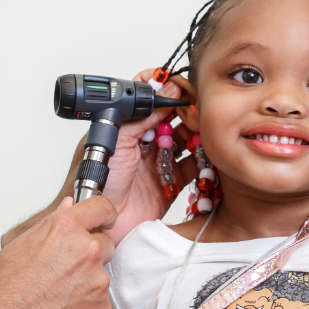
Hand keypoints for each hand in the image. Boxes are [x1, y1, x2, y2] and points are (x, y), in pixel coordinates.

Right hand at [0, 196, 115, 308]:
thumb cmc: (1, 293)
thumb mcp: (19, 246)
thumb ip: (50, 224)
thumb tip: (68, 208)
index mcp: (64, 230)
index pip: (101, 208)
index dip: (102, 214)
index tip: (103, 220)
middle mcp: (86, 252)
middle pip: (104, 244)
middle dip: (89, 254)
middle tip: (62, 270)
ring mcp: (97, 283)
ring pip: (100, 276)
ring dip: (86, 283)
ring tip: (55, 296)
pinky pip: (100, 303)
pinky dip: (86, 307)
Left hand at [67, 69, 197, 242]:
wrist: (102, 220)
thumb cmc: (99, 180)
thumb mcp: (118, 140)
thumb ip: (141, 117)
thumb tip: (163, 90)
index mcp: (127, 127)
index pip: (150, 102)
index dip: (166, 93)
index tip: (182, 88)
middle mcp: (143, 142)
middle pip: (172, 119)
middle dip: (186, 112)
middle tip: (197, 109)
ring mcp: (158, 161)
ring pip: (185, 140)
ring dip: (195, 134)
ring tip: (201, 131)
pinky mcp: (170, 183)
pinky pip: (192, 167)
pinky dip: (203, 159)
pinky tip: (209, 151)